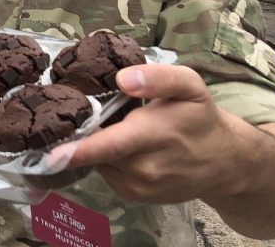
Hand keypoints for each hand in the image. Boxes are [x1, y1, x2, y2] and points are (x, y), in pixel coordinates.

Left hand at [54, 63, 238, 203]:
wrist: (225, 162)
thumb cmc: (200, 117)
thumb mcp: (189, 85)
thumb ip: (158, 77)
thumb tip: (122, 78)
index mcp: (153, 135)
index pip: (109, 145)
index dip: (76, 150)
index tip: (49, 154)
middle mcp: (143, 167)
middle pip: (95, 149)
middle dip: (80, 133)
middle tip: (76, 112)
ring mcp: (137, 186)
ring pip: (98, 159)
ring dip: (95, 144)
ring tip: (111, 126)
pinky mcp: (133, 195)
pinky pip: (106, 170)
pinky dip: (106, 156)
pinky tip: (121, 144)